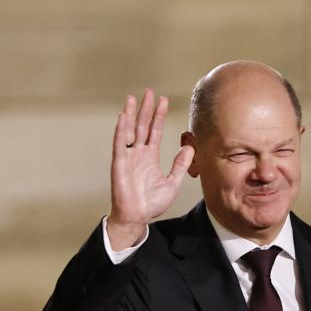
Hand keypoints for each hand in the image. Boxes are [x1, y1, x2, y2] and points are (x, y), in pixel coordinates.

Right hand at [107, 89, 194, 245]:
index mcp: (150, 157)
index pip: (155, 131)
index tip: (164, 100)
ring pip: (129, 131)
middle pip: (142, 126)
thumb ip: (180, 164)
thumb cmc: (152, 203)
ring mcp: (128, 158)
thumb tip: (190, 147)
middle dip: (146, 109)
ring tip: (133, 99)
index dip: (159, 116)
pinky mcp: (120, 164)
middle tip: (149, 92)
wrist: (138, 217)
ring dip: (131, 114)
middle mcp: (138, 154)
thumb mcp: (172, 182)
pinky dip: (121, 130)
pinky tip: (123, 117)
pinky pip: (120, 144)